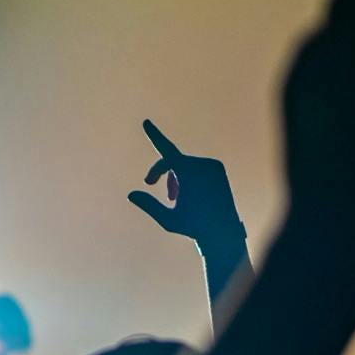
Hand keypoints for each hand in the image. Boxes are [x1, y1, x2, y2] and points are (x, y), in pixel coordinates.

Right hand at [126, 120, 245, 247]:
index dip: (155, 136)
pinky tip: (190, 194)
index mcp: (190, 174)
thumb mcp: (168, 220)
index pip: (167, 150)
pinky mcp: (217, 168)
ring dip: (174, 177)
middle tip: (148, 183)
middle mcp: (202, 165)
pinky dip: (187, 176)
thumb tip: (131, 194)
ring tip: (174, 198)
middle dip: (160, 172)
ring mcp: (212, 165)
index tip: (146, 123)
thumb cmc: (194, 228)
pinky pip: (195, 166)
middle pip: (172, 161)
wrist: (224, 231)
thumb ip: (149, 205)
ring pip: (183, 164)